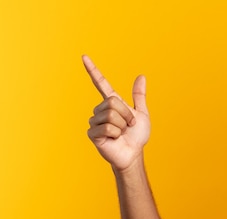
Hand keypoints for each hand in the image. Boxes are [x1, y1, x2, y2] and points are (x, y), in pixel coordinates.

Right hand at [83, 55, 150, 171]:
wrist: (133, 154)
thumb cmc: (136, 136)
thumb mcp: (142, 114)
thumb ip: (139, 96)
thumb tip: (141, 76)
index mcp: (112, 103)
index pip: (101, 83)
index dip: (93, 70)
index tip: (84, 56)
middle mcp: (101, 109)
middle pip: (113, 102)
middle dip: (126, 115)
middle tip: (128, 125)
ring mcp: (95, 121)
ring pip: (111, 115)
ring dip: (122, 125)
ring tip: (121, 133)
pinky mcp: (92, 132)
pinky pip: (108, 127)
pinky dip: (116, 134)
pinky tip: (114, 139)